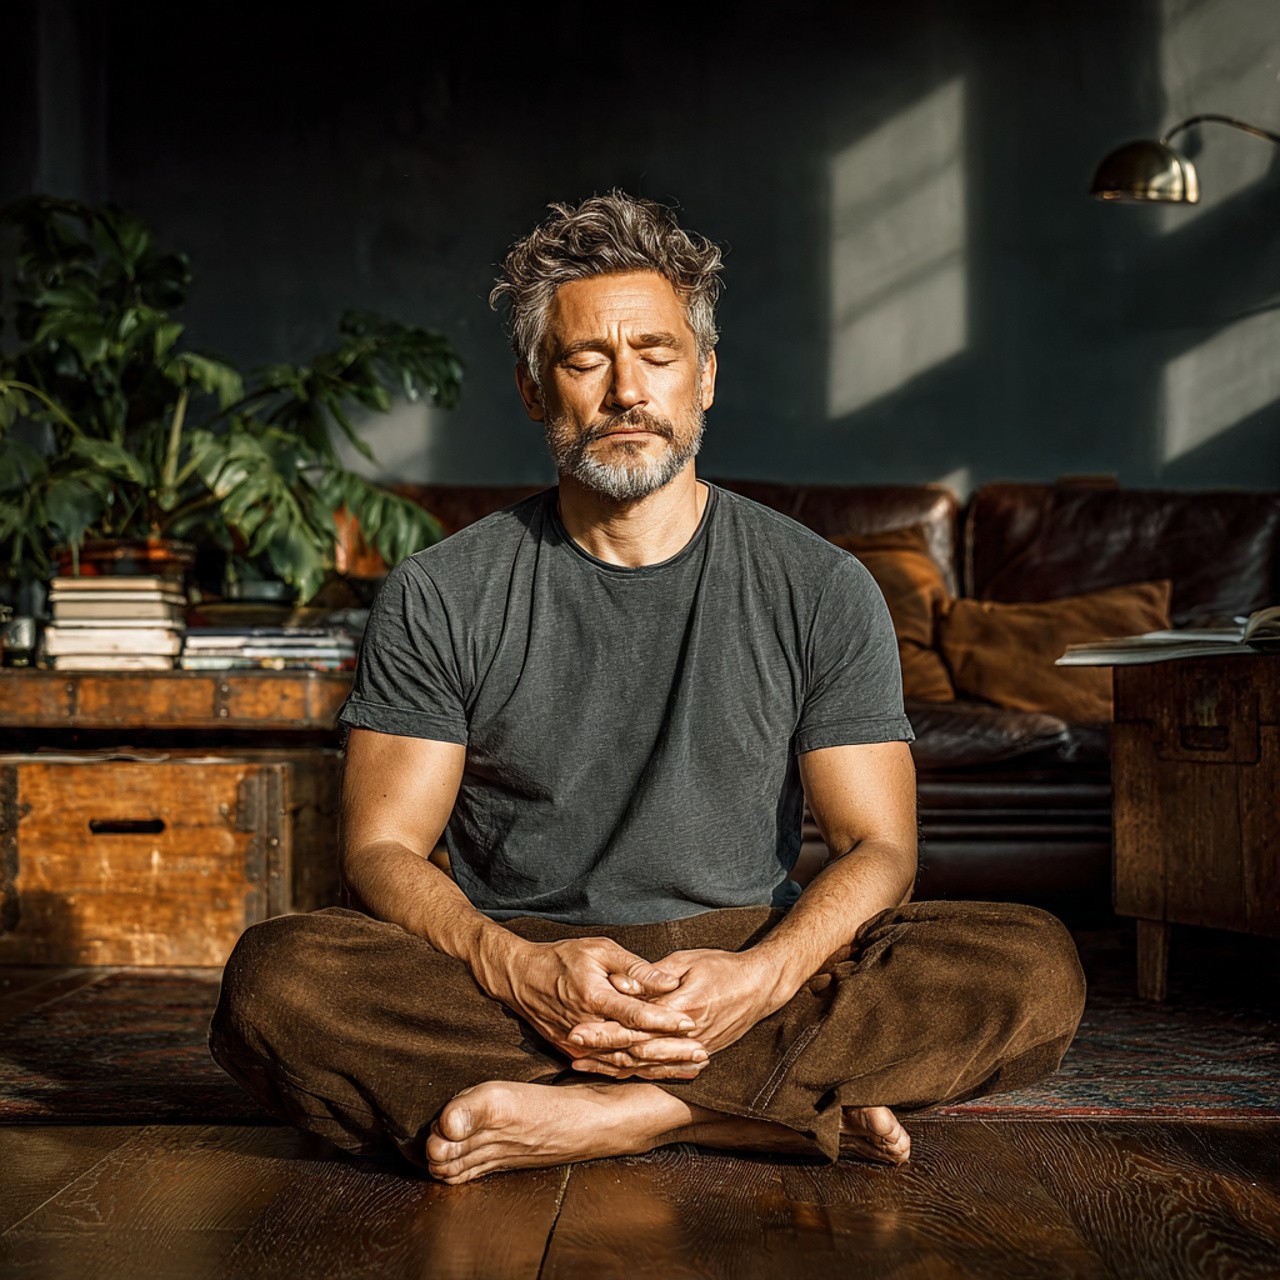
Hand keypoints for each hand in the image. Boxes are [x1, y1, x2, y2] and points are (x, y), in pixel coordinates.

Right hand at [484, 935, 707, 1077]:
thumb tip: (667, 982)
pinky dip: (639, 1072)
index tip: (692, 1024)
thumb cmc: (563, 957)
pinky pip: (612, 1068)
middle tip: (703, 1054)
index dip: (665, 1021)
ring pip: (626, 1064)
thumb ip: (634, 967)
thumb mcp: (600, 950)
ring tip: (692, 1068)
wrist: (521, 979)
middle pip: (635, 1046)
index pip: (635, 1015)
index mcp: (593, 998)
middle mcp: (586, 1028)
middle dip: (671, 1052)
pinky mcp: (575, 1054)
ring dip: (660, 1067)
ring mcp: (579, 1047)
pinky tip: (662, 1074)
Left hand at [567, 947, 784, 1076]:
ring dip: (612, 1065)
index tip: (577, 1029)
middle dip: (601, 1050)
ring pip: (645, 1065)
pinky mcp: (696, 1055)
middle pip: (635, 1049)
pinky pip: (661, 1069)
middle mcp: (685, 1036)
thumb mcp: (686, 961)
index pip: (635, 1024)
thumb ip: (652, 977)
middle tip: (571, 1047)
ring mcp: (691, 1049)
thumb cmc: (722, 967)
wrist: (759, 986)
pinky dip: (636, 1073)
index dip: (604, 1029)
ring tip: (582, 1064)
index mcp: (681, 1009)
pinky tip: (614, 1073)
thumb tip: (622, 985)